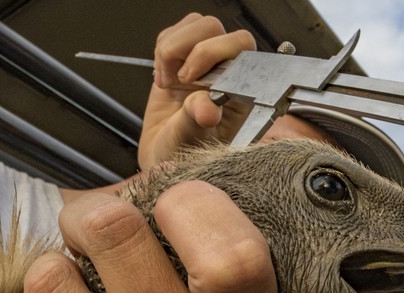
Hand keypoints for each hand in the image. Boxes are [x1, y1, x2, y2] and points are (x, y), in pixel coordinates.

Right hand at [138, 13, 255, 168]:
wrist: (164, 157)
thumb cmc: (185, 154)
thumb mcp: (191, 141)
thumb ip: (198, 121)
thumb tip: (207, 107)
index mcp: (241, 89)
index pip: (241, 46)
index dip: (213, 53)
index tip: (191, 81)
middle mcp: (226, 71)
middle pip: (214, 28)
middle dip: (190, 50)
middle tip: (180, 81)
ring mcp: (205, 62)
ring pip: (195, 25)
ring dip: (172, 50)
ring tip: (169, 82)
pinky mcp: (183, 58)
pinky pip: (174, 33)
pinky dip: (162, 51)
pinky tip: (164, 79)